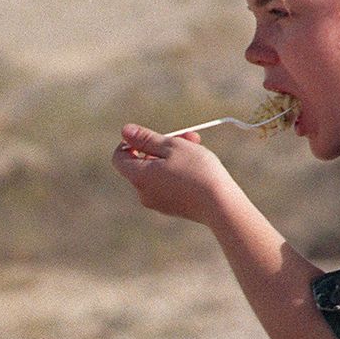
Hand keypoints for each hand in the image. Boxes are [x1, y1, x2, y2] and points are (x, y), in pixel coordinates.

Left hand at [110, 124, 234, 223]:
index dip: (131, 142)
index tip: (151, 136)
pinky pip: (167, 184)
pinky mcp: (171, 208)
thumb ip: (146, 138)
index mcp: (139, 176)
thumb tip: (124, 131)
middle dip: (162, 146)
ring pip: (158, 172)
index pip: (118, 157)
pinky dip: (177, 173)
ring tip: (198, 148)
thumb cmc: (197, 171)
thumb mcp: (171, 147)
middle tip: (188, 136)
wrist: (220, 205)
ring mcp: (156, 202)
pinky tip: (198, 168)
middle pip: (142, 163)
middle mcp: (142, 192)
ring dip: (174, 157)